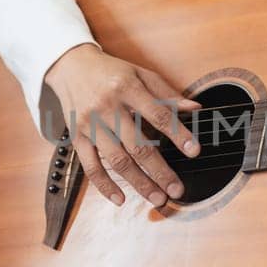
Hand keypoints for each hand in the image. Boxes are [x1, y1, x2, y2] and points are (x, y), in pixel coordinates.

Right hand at [44, 44, 201, 207]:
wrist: (70, 66)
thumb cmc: (111, 72)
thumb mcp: (141, 74)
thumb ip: (167, 93)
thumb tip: (196, 108)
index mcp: (127, 88)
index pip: (158, 114)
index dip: (178, 134)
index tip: (194, 152)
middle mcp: (108, 107)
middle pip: (137, 145)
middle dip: (160, 171)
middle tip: (177, 190)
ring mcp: (90, 125)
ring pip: (116, 160)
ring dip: (139, 183)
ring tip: (158, 198)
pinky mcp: (77, 138)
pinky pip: (90, 167)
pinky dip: (105, 186)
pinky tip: (121, 200)